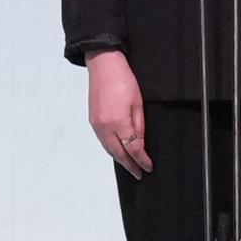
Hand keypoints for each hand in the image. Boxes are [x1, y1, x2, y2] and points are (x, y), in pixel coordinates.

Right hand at [86, 50, 151, 174]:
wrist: (103, 66)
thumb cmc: (122, 79)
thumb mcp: (138, 103)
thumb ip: (139, 126)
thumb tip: (140, 144)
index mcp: (118, 122)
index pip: (133, 149)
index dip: (141, 160)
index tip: (148, 167)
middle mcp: (105, 127)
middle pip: (118, 154)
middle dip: (129, 165)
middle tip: (138, 174)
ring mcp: (96, 125)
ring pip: (109, 149)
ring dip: (119, 159)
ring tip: (129, 166)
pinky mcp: (92, 121)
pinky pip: (102, 141)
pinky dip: (111, 149)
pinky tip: (118, 151)